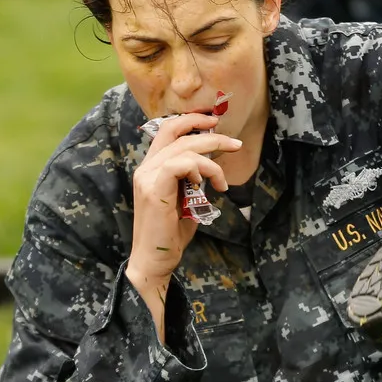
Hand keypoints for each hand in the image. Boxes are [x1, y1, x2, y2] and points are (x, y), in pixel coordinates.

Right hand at [126, 113, 240, 302]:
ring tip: (222, 182)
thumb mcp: (188, 200)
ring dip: (211, 161)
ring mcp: (147, 177)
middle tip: (235, 144)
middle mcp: (146, 168)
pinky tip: (205, 186)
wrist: (154, 261)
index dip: (191, 121)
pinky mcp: (153, 189)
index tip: (214, 122)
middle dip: (211, 136)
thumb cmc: (171, 234)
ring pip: (183, 148)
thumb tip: (212, 166)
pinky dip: (198, 170)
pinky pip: (179, 164)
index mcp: (152, 168)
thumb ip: (194, 181)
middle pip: (178, 134)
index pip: (168, 131)